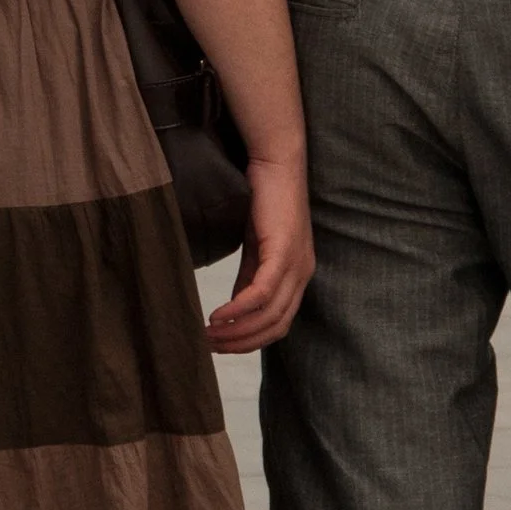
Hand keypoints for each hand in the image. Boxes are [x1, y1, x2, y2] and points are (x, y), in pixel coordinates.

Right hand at [207, 152, 313, 353]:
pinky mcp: (283, 252)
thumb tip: (234, 309)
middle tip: (209, 346)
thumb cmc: (263, 200)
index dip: (249, 341)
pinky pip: (262, 293)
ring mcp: (296, 265)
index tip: (220, 346)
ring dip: (237, 331)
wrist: (274, 163)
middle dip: (241, 343)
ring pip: (269, 315)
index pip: (278, 325)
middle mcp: (302, 275)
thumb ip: (247, 279)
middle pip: (275, 328)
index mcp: (297, 276)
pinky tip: (217, 315)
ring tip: (208, 334)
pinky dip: (239, 309)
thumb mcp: (254, 248)